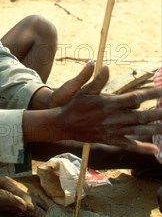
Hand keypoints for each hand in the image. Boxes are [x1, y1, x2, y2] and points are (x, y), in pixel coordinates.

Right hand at [23, 63, 161, 153]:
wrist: (63, 125)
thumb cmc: (74, 105)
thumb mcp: (84, 90)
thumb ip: (97, 80)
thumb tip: (106, 67)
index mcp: (110, 103)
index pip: (136, 97)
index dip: (151, 94)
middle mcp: (114, 118)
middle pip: (142, 115)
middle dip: (159, 112)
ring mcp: (113, 130)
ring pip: (139, 130)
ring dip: (156, 128)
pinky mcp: (110, 140)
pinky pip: (129, 144)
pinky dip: (142, 148)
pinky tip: (154, 150)